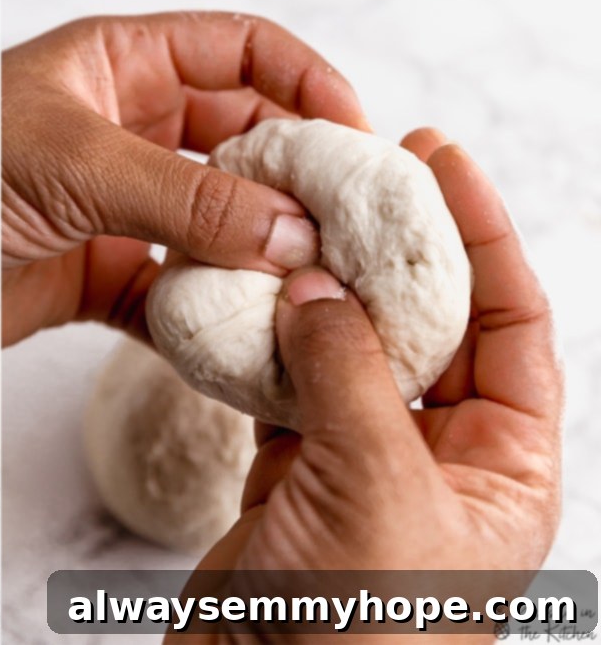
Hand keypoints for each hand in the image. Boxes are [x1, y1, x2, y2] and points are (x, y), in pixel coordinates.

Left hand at [2, 11, 369, 345]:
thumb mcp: (77, 161)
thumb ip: (189, 197)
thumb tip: (297, 229)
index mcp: (121, 63)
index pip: (243, 50)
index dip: (308, 80)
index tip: (358, 137)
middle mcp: (128, 127)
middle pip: (243, 140)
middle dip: (296, 180)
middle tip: (349, 231)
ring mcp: (118, 201)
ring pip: (217, 220)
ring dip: (259, 253)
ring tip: (312, 290)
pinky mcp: (99, 271)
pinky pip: (174, 289)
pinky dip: (207, 315)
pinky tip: (241, 337)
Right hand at [196, 130, 561, 573]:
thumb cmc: (359, 638)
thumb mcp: (378, 494)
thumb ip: (349, 378)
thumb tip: (316, 289)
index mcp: (504, 470)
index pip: (511, 326)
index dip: (482, 236)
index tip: (439, 161)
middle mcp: (440, 460)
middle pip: (430, 324)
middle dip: (397, 249)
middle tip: (361, 173)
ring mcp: (362, 464)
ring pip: (351, 348)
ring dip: (323, 289)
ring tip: (297, 223)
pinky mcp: (293, 474)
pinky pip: (286, 384)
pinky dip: (266, 341)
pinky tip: (248, 300)